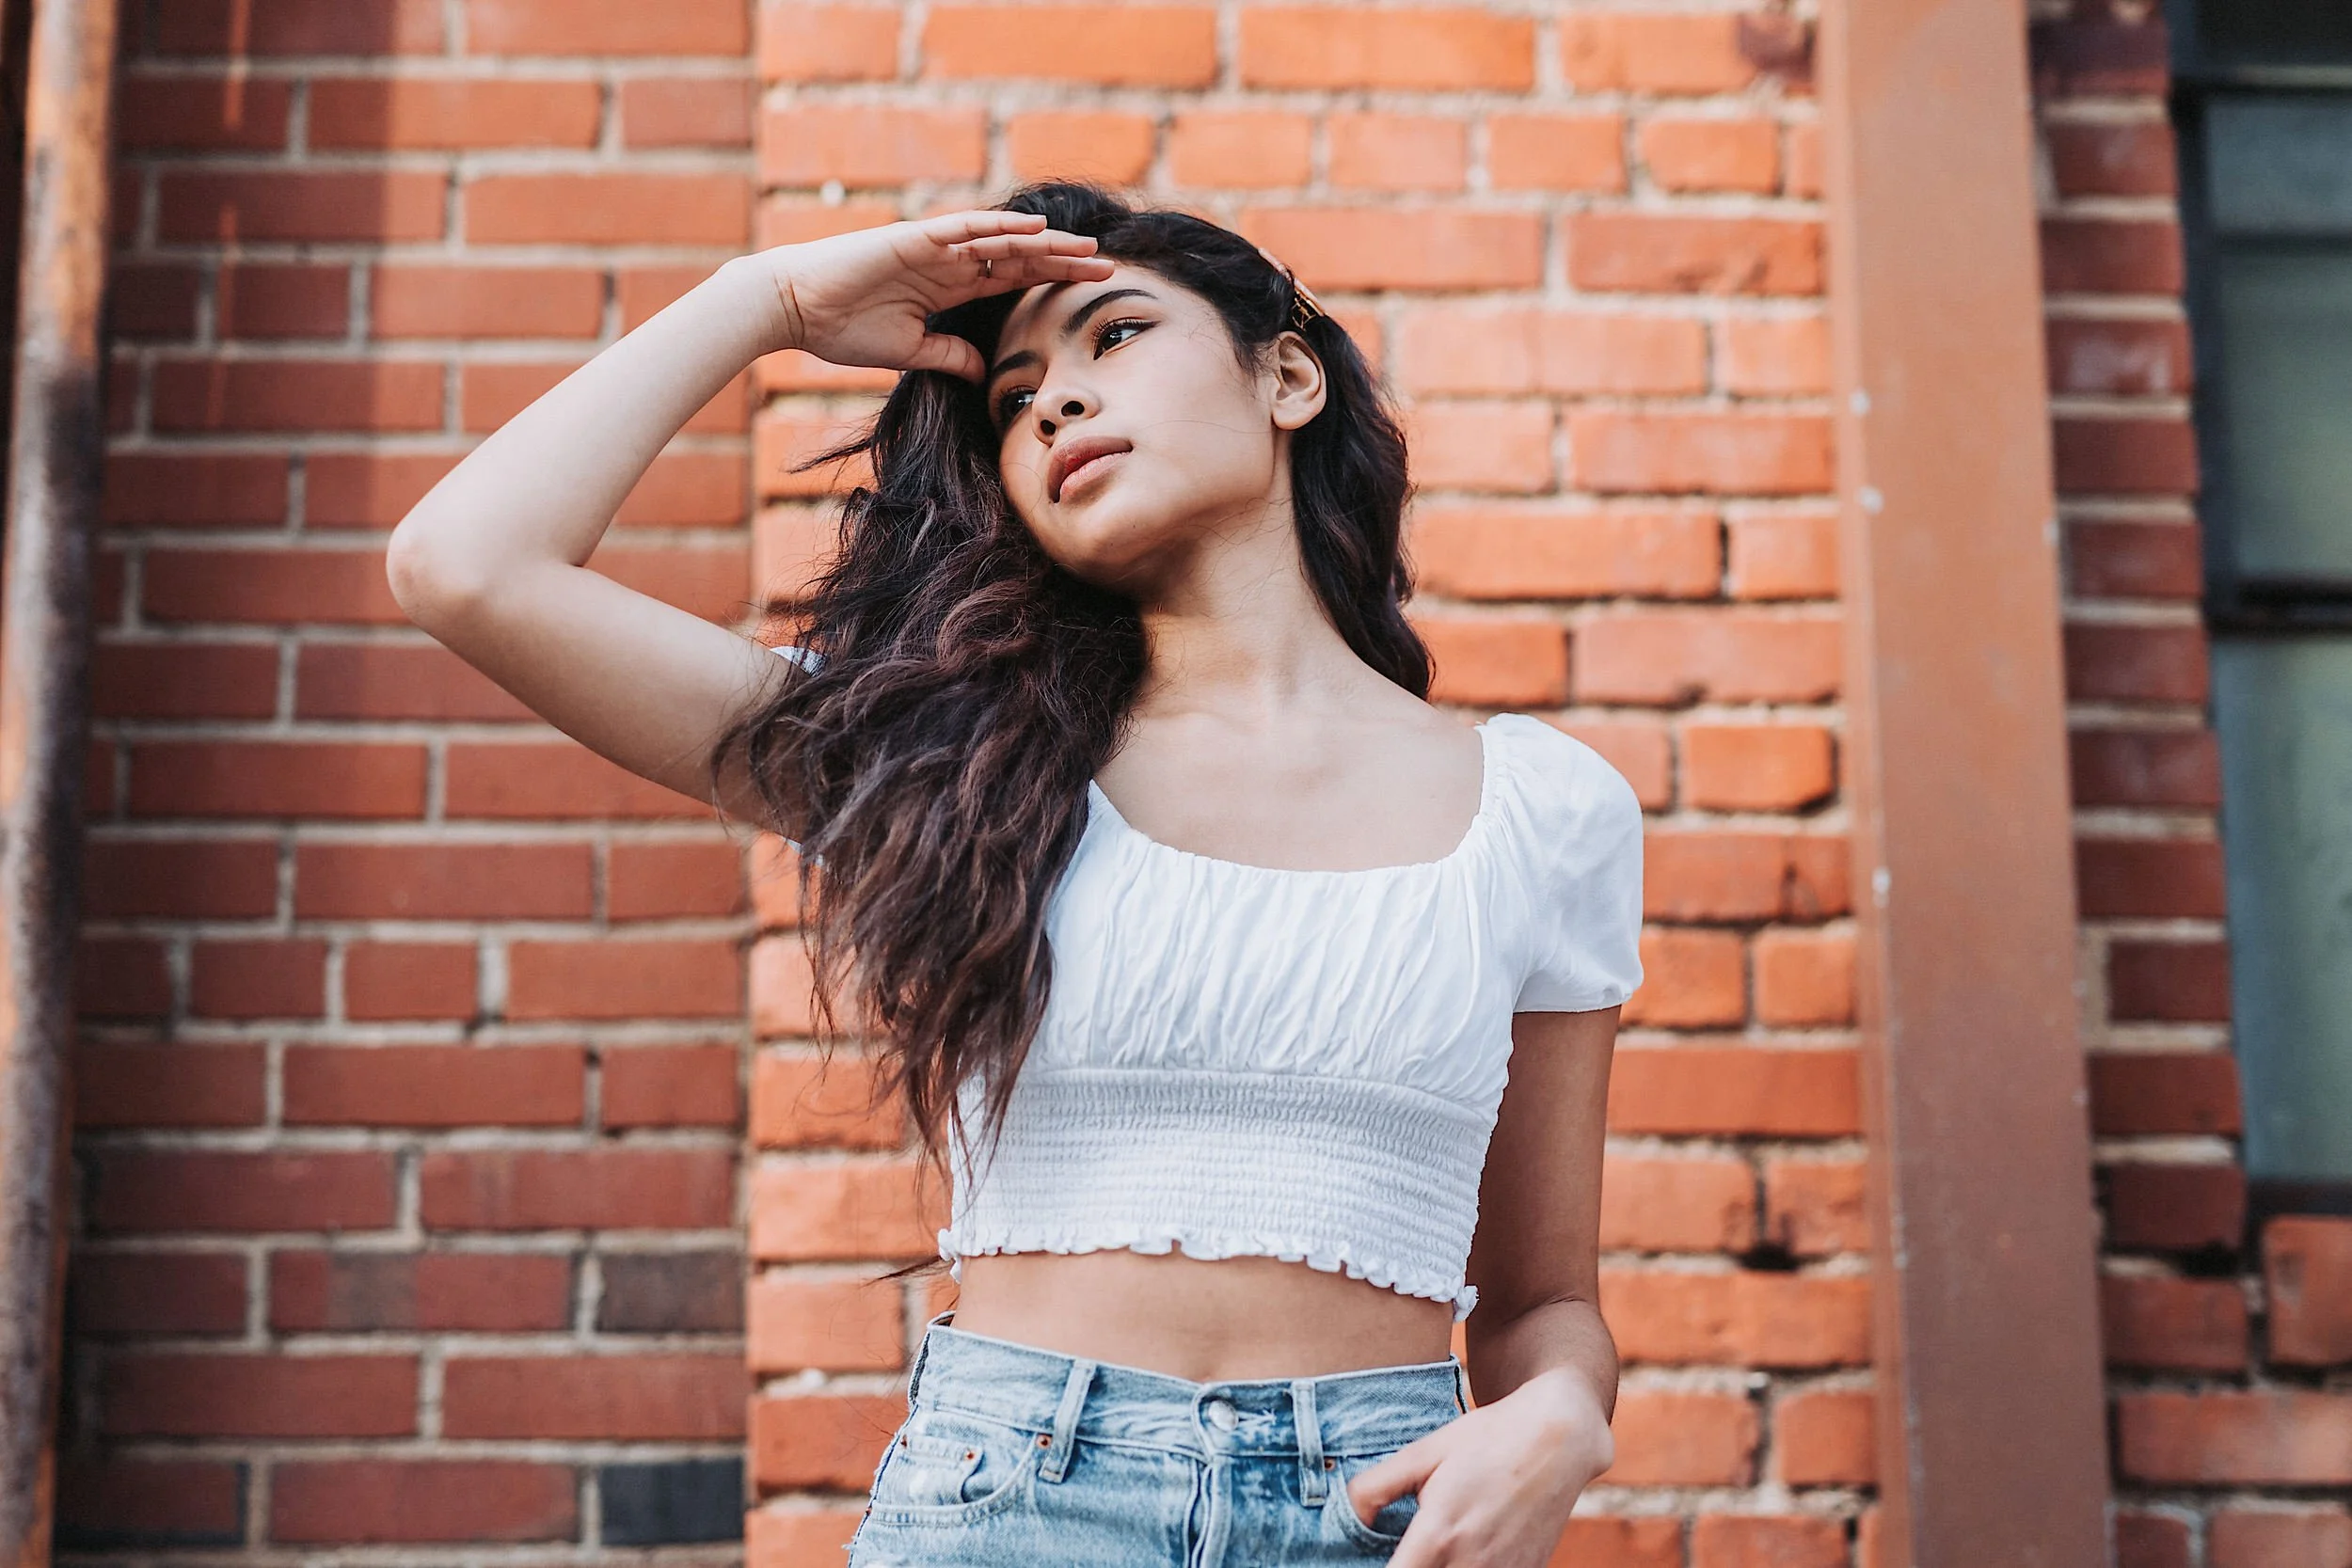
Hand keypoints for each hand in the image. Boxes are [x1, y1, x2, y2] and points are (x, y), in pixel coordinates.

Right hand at [737, 210, 1113, 380]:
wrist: (794, 309)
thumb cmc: (842, 329)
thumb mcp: (909, 352)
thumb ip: (949, 356)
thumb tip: (982, 373)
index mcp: (949, 288)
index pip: (1014, 280)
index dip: (1053, 282)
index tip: (1093, 289)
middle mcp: (948, 262)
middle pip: (1019, 257)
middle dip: (1063, 262)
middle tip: (1108, 265)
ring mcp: (933, 248)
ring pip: (1002, 240)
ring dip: (1045, 243)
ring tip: (1086, 248)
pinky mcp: (914, 239)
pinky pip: (965, 229)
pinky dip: (1000, 228)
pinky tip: (1036, 230)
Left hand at [1344, 1369, 1612, 1565]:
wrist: (1560, 1436)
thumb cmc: (1487, 1438)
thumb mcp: (1423, 1452)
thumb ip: (1375, 1487)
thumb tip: (1350, 1516)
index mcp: (1439, 1533)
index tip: (1370, 1563)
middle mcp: (1471, 1562)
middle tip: (1407, 1550)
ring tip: (1434, 1549)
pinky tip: (1465, 1549)